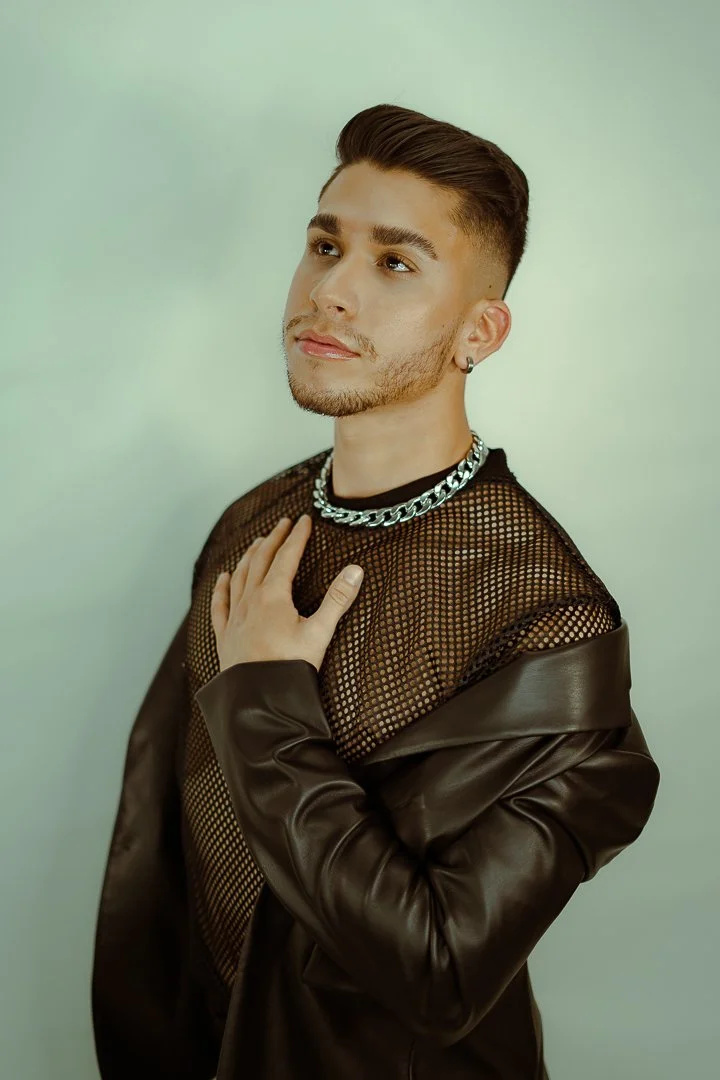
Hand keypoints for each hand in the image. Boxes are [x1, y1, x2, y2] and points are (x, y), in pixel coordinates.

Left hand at [210, 514, 363, 673]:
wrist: (257, 699)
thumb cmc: (289, 668)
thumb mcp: (319, 633)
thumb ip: (337, 600)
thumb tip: (355, 570)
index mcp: (274, 596)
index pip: (286, 557)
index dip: (297, 537)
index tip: (304, 520)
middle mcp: (251, 601)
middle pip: (261, 560)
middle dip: (274, 539)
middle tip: (284, 523)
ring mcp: (236, 617)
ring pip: (240, 576)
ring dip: (249, 556)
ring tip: (258, 542)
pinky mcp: (225, 635)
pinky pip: (220, 604)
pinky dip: (221, 587)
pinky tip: (223, 577)